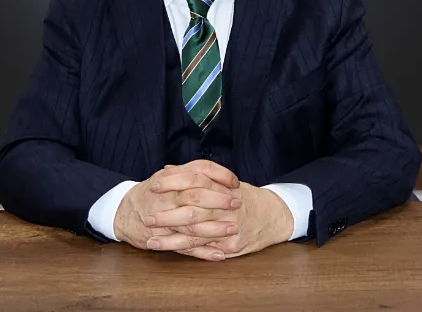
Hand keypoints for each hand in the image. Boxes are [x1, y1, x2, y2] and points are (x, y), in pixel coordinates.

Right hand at [113, 160, 241, 258]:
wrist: (123, 212)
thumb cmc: (150, 194)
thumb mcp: (167, 177)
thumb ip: (188, 173)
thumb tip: (214, 172)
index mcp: (171, 178)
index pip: (199, 170)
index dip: (220, 175)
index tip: (235, 182)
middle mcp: (167, 196)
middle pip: (197, 196)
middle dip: (219, 200)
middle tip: (237, 203)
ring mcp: (164, 219)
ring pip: (192, 224)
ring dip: (215, 228)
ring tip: (232, 229)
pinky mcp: (162, 239)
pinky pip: (184, 246)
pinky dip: (202, 252)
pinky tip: (219, 254)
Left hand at [146, 181, 294, 259]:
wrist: (275, 214)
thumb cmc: (244, 196)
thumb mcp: (223, 180)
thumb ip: (196, 175)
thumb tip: (167, 168)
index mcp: (222, 186)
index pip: (194, 180)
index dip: (173, 183)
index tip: (154, 186)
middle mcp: (225, 206)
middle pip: (192, 209)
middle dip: (167, 216)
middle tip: (146, 218)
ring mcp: (228, 226)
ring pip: (196, 234)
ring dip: (171, 239)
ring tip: (150, 241)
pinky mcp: (231, 245)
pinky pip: (206, 249)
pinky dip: (187, 251)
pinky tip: (171, 251)